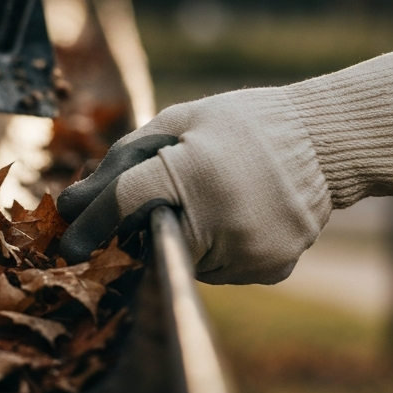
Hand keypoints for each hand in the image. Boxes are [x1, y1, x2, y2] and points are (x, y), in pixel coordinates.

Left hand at [56, 43, 392, 283]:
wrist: (327, 143)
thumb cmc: (246, 123)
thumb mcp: (182, 121)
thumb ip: (125, 159)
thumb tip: (75, 202)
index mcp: (194, 173)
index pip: (123, 206)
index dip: (88, 225)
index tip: (66, 245)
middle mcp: (221, 221)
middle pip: (151, 241)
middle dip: (141, 229)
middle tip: (153, 209)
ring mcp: (249, 252)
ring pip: (187, 260)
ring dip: (183, 238)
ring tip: (213, 200)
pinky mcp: (270, 270)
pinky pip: (222, 269)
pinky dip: (218, 249)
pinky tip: (239, 215)